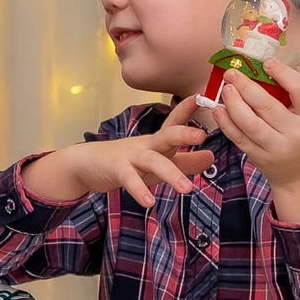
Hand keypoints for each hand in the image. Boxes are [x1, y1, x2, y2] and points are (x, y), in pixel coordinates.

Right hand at [20, 97, 212, 209]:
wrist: (88, 164)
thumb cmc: (129, 162)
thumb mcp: (159, 162)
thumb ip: (186, 162)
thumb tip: (212, 157)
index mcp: (158, 141)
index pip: (175, 122)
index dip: (188, 110)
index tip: (203, 96)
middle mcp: (147, 145)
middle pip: (166, 136)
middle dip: (183, 133)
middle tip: (202, 135)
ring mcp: (131, 156)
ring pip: (152, 161)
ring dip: (170, 173)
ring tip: (187, 189)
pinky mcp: (117, 169)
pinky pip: (129, 179)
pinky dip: (139, 190)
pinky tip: (149, 202)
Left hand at [217, 61, 299, 221]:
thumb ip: (292, 92)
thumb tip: (270, 62)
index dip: (283, 73)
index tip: (267, 62)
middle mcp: (294, 133)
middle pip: (267, 106)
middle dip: (246, 86)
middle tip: (232, 73)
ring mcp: (274, 147)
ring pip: (249, 123)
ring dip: (233, 103)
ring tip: (225, 89)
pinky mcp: (257, 156)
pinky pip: (238, 137)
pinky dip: (225, 122)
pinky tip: (218, 109)